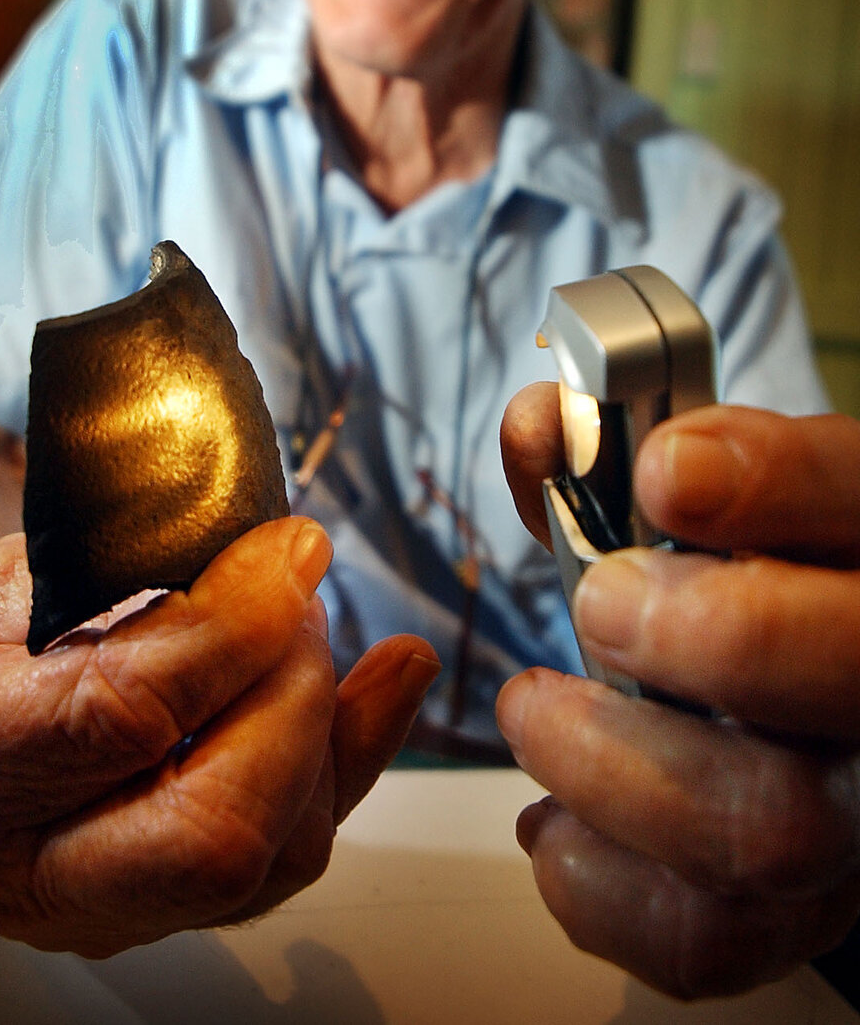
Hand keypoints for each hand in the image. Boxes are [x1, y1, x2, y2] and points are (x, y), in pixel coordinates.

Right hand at [0, 517, 438, 955]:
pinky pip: (299, 850)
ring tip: (306, 619)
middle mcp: (35, 873)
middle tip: (297, 593)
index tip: (289, 551)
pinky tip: (397, 671)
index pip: (120, 719)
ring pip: (272, 858)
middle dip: (292, 699)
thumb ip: (104, 569)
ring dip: (325, 720)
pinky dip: (361, 749)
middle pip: (215, 835)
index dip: (229, 631)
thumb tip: (243, 534)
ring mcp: (115, 909)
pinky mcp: (185, 907)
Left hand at [497, 385, 859, 998]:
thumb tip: (538, 429)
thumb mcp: (681, 487)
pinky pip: (709, 937)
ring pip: (768, 829)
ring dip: (610, 767)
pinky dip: (597, 884)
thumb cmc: (718, 576)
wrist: (773, 689)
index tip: (663, 471)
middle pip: (847, 670)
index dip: (770, 479)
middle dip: (696, 635)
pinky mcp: (796, 908)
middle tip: (601, 606)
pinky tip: (555, 820)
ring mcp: (855, 810)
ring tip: (538, 712)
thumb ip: (599, 450)